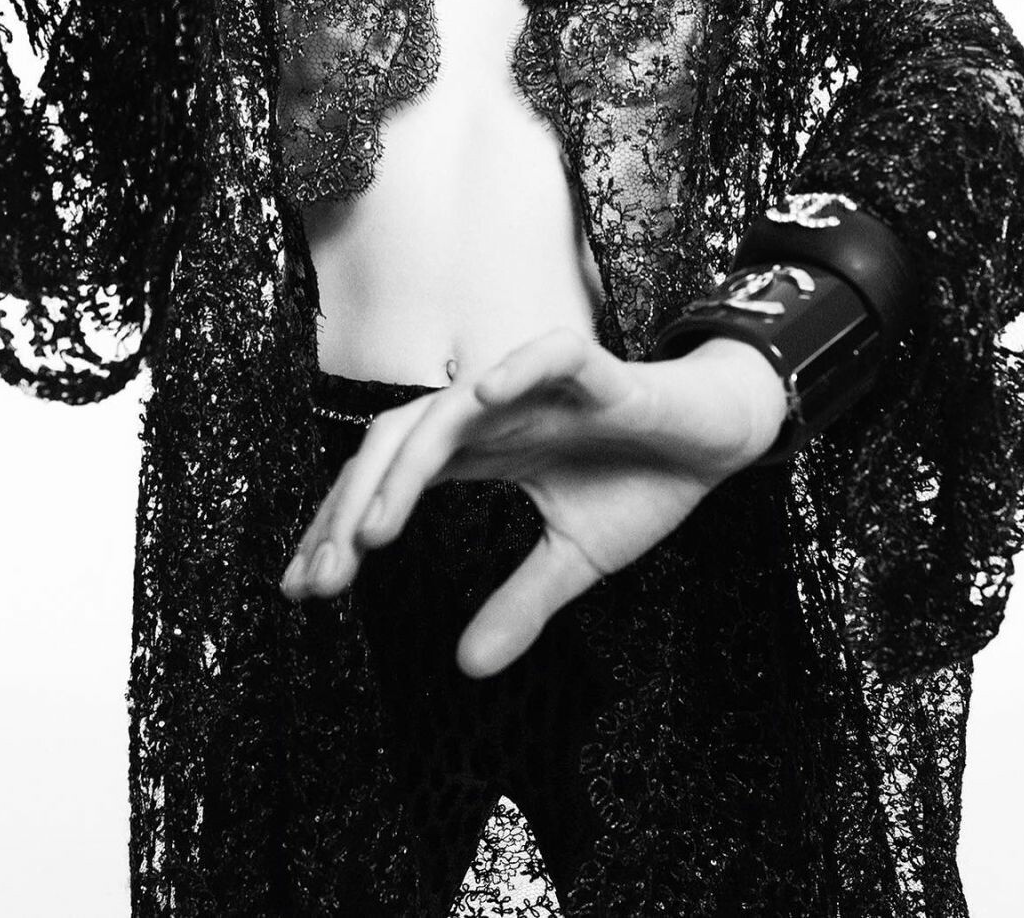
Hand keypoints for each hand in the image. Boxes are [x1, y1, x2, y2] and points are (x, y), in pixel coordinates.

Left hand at [281, 328, 785, 677]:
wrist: (720, 438)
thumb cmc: (643, 483)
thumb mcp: (577, 561)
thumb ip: (520, 602)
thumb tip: (465, 668)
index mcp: (480, 451)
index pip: (388, 480)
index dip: (341, 528)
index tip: (303, 589)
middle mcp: (494, 413)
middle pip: (398, 443)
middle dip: (350, 508)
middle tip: (322, 579)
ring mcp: (539, 387)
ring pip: (451, 408)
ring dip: (408, 463)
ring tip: (375, 527)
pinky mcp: (597, 371)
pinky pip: (549, 356)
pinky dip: (515, 369)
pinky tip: (481, 396)